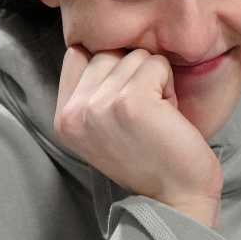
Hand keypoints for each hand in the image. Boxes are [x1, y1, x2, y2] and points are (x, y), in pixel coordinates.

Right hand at [53, 45, 223, 226]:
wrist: (176, 198)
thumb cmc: (150, 157)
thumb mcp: (103, 123)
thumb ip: (92, 87)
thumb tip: (96, 41)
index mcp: (63, 116)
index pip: (79, 53)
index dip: (111, 67)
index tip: (125, 103)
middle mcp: (74, 111)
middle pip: (109, 51)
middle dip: (135, 75)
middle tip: (145, 115)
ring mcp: (99, 106)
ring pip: (136, 55)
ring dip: (155, 81)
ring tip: (156, 117)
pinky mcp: (130, 102)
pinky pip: (157, 64)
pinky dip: (169, 86)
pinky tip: (167, 116)